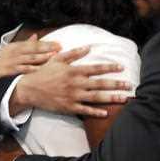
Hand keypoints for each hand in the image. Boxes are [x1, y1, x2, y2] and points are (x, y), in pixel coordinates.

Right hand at [0, 34, 60, 81]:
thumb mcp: (11, 49)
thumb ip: (25, 43)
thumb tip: (36, 36)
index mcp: (17, 46)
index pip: (34, 44)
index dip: (47, 43)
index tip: (58, 44)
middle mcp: (15, 51)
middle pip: (34, 49)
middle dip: (48, 48)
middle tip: (59, 48)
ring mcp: (12, 60)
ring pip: (29, 58)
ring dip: (42, 57)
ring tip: (52, 57)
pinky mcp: (9, 69)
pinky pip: (21, 69)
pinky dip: (30, 69)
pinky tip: (39, 69)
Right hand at [11, 47, 131, 117]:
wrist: (29, 89)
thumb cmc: (44, 72)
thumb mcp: (57, 59)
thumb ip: (73, 53)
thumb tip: (88, 48)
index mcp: (74, 71)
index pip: (96, 68)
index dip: (110, 68)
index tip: (122, 67)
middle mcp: (75, 84)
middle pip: (100, 84)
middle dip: (116, 84)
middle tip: (129, 85)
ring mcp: (73, 96)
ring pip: (95, 98)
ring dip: (111, 98)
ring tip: (124, 98)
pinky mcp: (68, 107)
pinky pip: (85, 110)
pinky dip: (95, 112)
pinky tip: (106, 112)